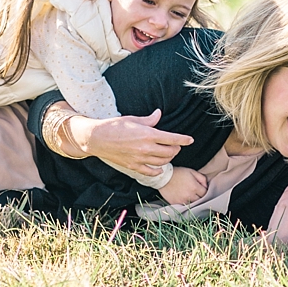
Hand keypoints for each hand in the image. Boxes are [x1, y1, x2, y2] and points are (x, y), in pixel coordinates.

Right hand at [64, 107, 193, 175]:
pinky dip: (158, 170)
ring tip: (168, 153)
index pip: (172, 138)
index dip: (184, 139)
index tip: (190, 140)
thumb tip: (159, 114)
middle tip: (176, 145)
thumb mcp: (133, 119)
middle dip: (176, 148)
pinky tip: (160, 167)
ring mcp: (140, 159)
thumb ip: (149, 119)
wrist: (97, 139)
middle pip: (170, 151)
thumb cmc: (114, 126)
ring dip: (168, 158)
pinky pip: (150, 172)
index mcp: (148, 134)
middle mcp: (146, 148)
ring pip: (162, 162)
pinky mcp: (133, 166)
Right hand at [158, 167, 208, 204]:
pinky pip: (184, 206)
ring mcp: (182, 201)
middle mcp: (189, 196)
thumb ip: (202, 178)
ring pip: (193, 204)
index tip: (201, 188)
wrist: (164, 177)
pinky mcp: (176, 204)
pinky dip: (186, 203)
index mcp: (194, 187)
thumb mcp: (192, 171)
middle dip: (199, 196)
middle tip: (196, 192)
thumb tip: (206, 186)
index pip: (205, 193)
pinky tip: (184, 197)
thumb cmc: (178, 173)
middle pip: (200, 200)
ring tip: (189, 194)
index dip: (204, 190)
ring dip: (193, 200)